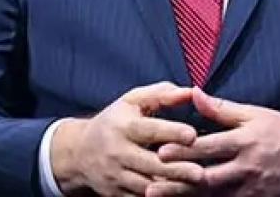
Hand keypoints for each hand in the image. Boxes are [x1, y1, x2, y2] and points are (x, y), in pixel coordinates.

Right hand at [51, 81, 205, 195]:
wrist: (78, 153)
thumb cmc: (114, 121)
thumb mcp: (131, 101)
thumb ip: (161, 94)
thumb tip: (191, 92)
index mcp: (123, 126)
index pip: (148, 130)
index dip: (170, 132)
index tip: (192, 135)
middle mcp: (118, 152)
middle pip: (150, 164)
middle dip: (176, 169)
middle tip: (201, 173)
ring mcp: (116, 176)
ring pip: (146, 186)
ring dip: (171, 188)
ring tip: (196, 187)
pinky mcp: (116, 194)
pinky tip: (179, 195)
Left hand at [149, 88, 279, 196]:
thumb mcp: (256, 114)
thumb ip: (223, 108)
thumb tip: (195, 93)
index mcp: (244, 141)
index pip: (209, 146)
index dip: (184, 150)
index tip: (160, 150)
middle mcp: (245, 168)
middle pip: (206, 177)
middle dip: (178, 181)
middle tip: (152, 182)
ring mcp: (249, 189)